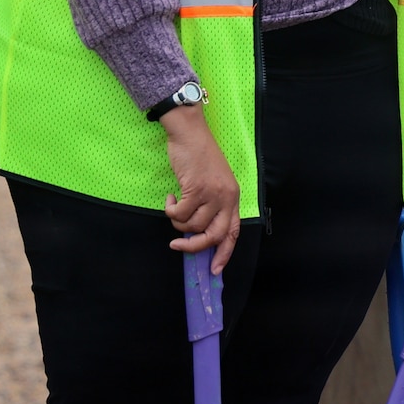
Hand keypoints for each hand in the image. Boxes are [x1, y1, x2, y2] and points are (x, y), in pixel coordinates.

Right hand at [161, 105, 239, 273]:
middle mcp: (226, 197)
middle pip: (214, 235)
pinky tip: (170, 196)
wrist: (189, 133)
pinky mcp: (195, 189)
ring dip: (177, 221)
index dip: (224, 253)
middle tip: (178, 246)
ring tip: (174, 205)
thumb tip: (198, 233)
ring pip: (192, 225)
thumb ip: (212, 205)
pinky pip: (179, 213)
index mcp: (233, 197)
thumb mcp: (213, 182)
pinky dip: (170, 209)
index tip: (215, 269)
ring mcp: (212, 193)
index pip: (233, 232)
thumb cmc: (199, 156)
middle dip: (194, 246)